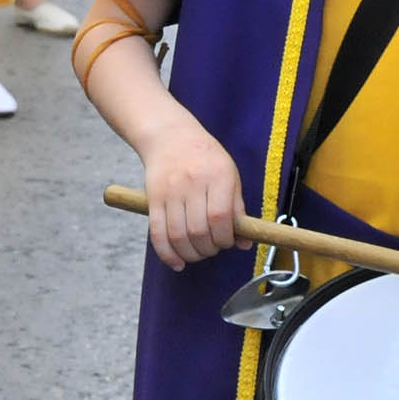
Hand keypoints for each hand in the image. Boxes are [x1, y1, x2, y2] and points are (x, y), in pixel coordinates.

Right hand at [135, 125, 245, 271]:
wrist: (170, 136)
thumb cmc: (205, 158)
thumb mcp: (229, 175)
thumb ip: (237, 208)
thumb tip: (245, 243)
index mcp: (217, 176)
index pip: (220, 217)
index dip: (224, 238)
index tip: (227, 242)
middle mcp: (192, 183)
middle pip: (198, 230)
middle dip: (208, 249)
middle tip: (212, 248)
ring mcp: (170, 191)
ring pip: (178, 235)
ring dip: (190, 254)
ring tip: (197, 253)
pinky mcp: (153, 199)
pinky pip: (157, 233)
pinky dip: (167, 254)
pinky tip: (176, 262)